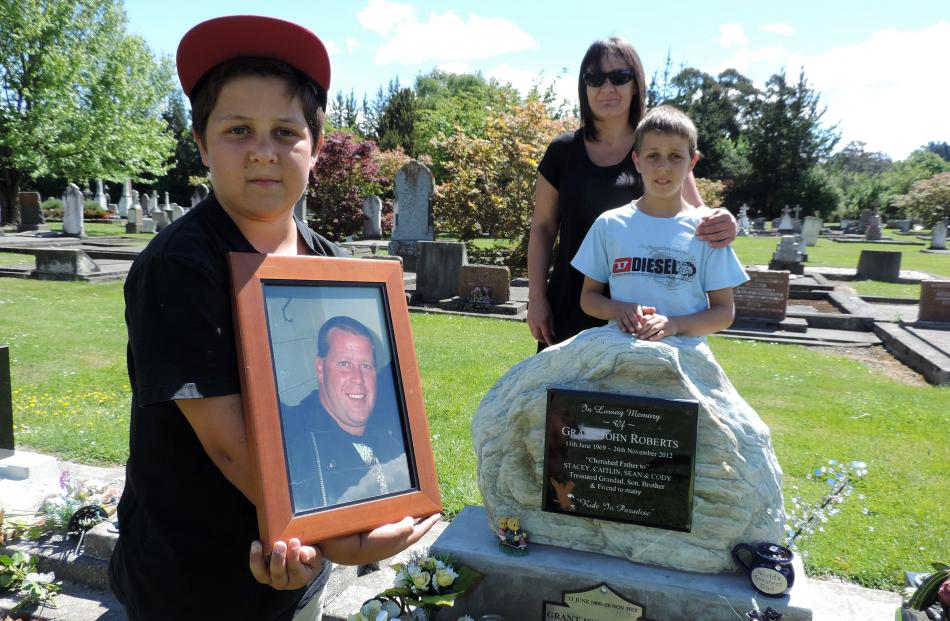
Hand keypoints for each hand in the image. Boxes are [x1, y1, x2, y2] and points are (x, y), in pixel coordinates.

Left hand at [249, 538, 322, 590]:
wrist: (301, 558)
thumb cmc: (309, 556)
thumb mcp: (315, 555)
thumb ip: (311, 555)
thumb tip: (303, 553)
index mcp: (301, 578)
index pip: (296, 570)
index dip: (294, 556)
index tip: (294, 541)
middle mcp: (285, 583)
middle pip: (278, 574)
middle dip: (278, 559)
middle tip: (280, 544)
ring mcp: (272, 579)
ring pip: (262, 575)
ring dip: (258, 560)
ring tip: (258, 545)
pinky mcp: (263, 573)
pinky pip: (256, 569)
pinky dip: (254, 558)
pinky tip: (256, 544)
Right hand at [318, 514, 440, 565]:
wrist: (343, 548)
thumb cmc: (368, 544)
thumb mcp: (389, 538)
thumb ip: (404, 529)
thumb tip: (412, 520)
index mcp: (400, 542)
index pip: (420, 531)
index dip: (430, 523)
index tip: (439, 513)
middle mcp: (393, 539)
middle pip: (412, 527)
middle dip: (421, 519)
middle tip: (429, 508)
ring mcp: (382, 534)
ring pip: (400, 523)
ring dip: (408, 514)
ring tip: (414, 505)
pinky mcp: (372, 529)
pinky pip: (388, 519)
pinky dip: (394, 513)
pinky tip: (393, 508)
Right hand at [527, 297, 554, 345]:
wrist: (536, 298)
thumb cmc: (545, 306)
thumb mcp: (551, 315)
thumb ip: (551, 326)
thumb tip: (553, 334)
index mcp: (542, 322)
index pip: (546, 335)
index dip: (549, 341)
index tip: (552, 345)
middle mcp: (535, 324)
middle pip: (538, 337)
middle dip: (543, 340)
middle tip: (547, 341)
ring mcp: (530, 323)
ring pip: (534, 334)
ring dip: (538, 337)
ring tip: (543, 337)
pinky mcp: (528, 321)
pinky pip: (531, 330)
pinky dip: (535, 332)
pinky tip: (539, 331)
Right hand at [615, 303, 654, 333]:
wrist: (620, 307)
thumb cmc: (634, 310)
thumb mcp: (640, 309)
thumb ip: (647, 310)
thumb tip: (654, 310)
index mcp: (635, 307)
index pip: (638, 312)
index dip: (640, 317)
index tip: (644, 322)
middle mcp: (628, 309)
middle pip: (631, 316)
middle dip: (635, 322)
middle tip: (639, 328)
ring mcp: (622, 314)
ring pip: (625, 319)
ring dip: (629, 325)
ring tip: (632, 331)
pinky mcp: (618, 318)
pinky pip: (619, 322)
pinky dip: (621, 326)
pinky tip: (624, 330)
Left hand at [636, 313, 675, 340]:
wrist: (675, 323)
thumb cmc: (660, 322)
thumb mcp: (654, 318)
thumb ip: (646, 319)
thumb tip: (634, 324)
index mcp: (654, 315)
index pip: (645, 318)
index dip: (639, 323)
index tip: (633, 329)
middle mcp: (659, 319)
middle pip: (649, 324)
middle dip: (641, 330)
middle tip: (635, 335)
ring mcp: (664, 324)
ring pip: (654, 329)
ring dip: (646, 334)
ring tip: (641, 338)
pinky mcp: (668, 330)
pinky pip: (661, 333)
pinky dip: (655, 336)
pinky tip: (650, 339)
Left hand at [695, 208, 736, 247]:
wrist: (730, 221)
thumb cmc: (719, 216)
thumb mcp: (715, 212)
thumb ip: (709, 214)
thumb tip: (702, 218)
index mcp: (726, 215)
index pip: (713, 220)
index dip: (704, 224)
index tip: (697, 227)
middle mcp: (730, 223)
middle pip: (715, 228)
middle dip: (704, 231)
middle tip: (696, 233)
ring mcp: (732, 231)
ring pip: (718, 236)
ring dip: (708, 238)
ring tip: (700, 238)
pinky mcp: (732, 238)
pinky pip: (724, 243)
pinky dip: (717, 245)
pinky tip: (709, 244)